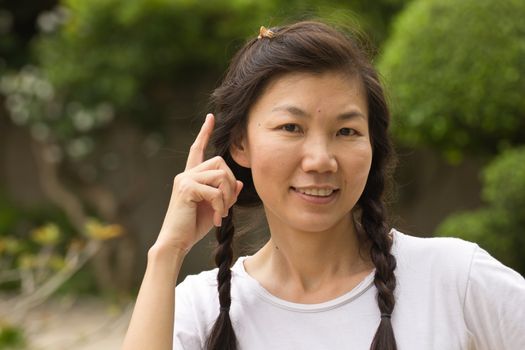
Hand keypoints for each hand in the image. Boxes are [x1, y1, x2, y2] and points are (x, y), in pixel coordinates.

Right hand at [155, 114, 242, 252]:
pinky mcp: (187, 189)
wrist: (176, 242)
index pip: (197, 149)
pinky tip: (216, 219)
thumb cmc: (192, 227)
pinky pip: (215, 191)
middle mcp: (186, 174)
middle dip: (231, 183)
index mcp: (190, 176)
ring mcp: (185, 180)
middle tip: (228, 205)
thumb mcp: (213, 208)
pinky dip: (221, 207)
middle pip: (220, 163)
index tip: (211, 117)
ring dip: (227, 197)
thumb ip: (224, 194)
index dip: (204, 133)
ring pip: (221, 175)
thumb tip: (240, 184)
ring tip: (221, 214)